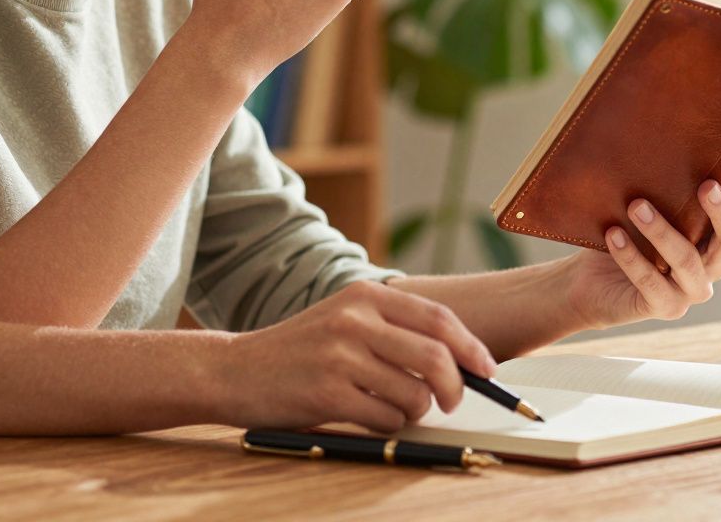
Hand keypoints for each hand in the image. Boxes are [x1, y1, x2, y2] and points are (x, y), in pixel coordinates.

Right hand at [216, 281, 495, 433]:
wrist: (234, 370)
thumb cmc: (301, 349)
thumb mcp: (345, 317)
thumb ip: (394, 327)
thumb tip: (460, 357)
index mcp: (366, 295)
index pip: (439, 318)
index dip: (471, 346)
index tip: (487, 368)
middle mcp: (355, 319)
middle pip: (435, 356)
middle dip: (456, 385)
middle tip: (453, 401)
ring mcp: (340, 355)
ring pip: (413, 392)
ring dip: (417, 409)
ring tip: (398, 408)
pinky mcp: (327, 392)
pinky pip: (386, 417)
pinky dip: (390, 424)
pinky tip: (371, 417)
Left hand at [564, 153, 720, 328]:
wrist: (594, 283)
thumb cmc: (625, 234)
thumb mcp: (647, 206)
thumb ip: (663, 186)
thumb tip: (659, 135)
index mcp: (716, 237)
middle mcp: (713, 265)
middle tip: (705, 185)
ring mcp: (691, 290)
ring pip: (686, 260)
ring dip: (662, 231)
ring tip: (637, 205)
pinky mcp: (665, 308)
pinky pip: (650, 281)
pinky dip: (631, 256)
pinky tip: (614, 234)